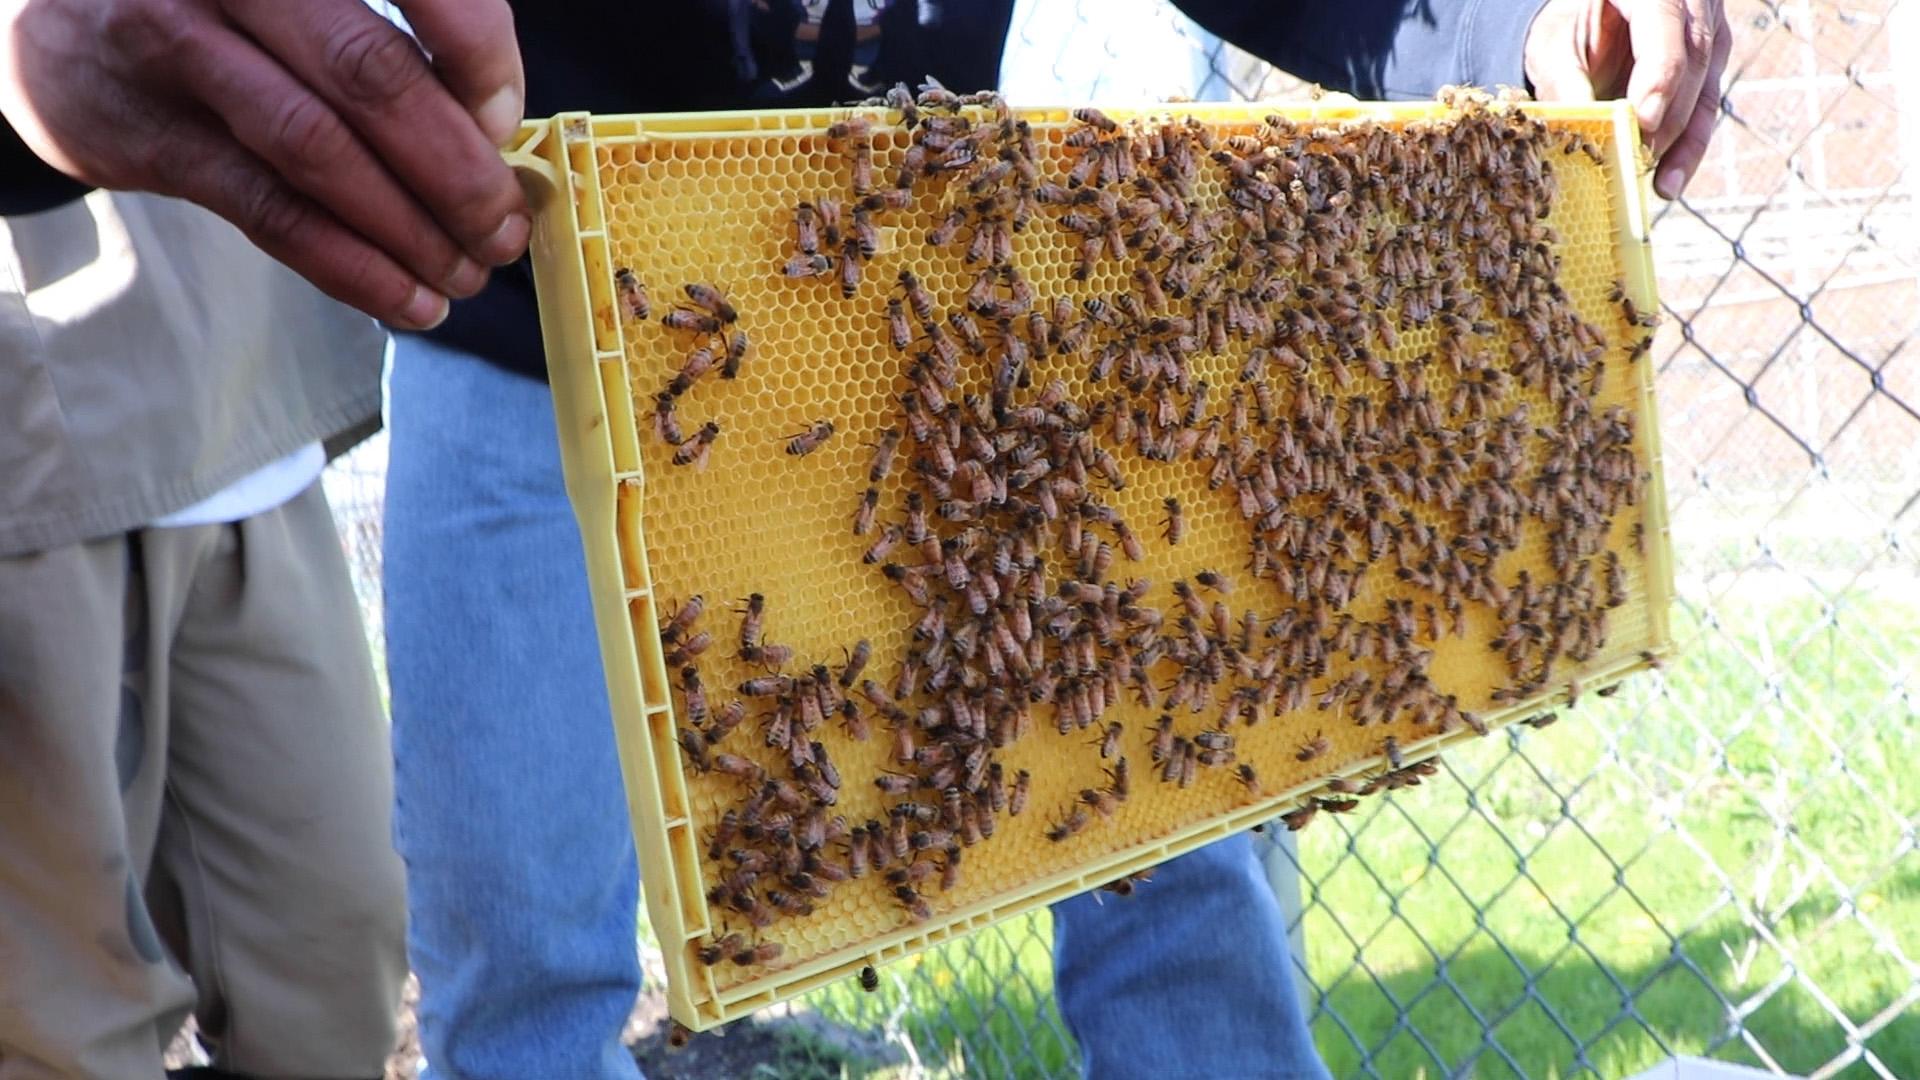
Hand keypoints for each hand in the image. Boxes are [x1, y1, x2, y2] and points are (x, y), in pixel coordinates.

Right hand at [0, 0, 528, 328]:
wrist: (40, 18)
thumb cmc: (214, 3)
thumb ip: (380, 35)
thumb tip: (492, 129)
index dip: (478, 52)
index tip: (508, 121)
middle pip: (371, 79)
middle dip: (458, 171)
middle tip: (503, 230)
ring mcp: (182, 53)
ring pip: (321, 152)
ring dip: (411, 230)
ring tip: (466, 273)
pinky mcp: (152, 136)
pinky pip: (270, 212)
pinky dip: (351, 266)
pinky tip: (408, 299)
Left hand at [1524, 0, 1730, 200]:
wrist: (1588, 14)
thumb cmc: (1568, 25)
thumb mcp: (1552, 44)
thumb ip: (1563, 79)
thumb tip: (1579, 127)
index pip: (1667, 28)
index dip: (1660, 76)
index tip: (1643, 120)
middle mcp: (1694, 4)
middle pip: (1693, 61)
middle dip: (1668, 118)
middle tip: (1639, 161)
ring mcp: (1710, 33)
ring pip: (1707, 90)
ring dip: (1684, 144)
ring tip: (1661, 186)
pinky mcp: (1711, 66)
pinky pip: (1705, 109)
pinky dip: (1687, 148)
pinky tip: (1668, 181)